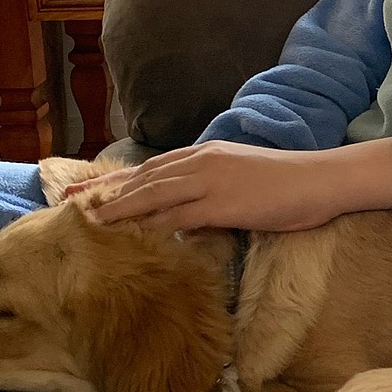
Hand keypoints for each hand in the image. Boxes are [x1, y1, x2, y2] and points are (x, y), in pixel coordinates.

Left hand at [66, 138, 391, 233]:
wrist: (322, 179)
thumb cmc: (290, 184)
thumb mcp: (243, 179)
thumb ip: (212, 192)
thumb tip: (186, 215)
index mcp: (206, 154)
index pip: (151, 167)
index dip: (115, 178)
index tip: (86, 188)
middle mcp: (202, 162)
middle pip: (142, 178)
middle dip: (103, 190)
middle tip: (68, 202)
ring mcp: (211, 181)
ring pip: (152, 194)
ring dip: (118, 209)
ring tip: (87, 222)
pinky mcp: (224, 203)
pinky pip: (178, 216)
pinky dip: (150, 225)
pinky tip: (130, 237)